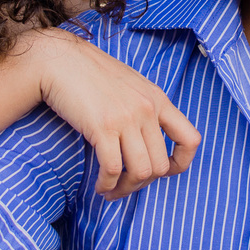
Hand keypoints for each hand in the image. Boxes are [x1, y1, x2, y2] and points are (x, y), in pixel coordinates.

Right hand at [30, 29, 200, 199]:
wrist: (59, 59)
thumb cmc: (89, 73)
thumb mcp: (129, 84)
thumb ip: (144, 108)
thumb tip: (147, 142)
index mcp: (157, 98)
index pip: (190, 139)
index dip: (181, 163)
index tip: (162, 172)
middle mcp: (147, 108)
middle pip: (160, 165)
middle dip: (143, 184)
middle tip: (125, 186)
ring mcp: (127, 117)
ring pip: (140, 172)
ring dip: (125, 189)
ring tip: (111, 190)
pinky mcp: (103, 126)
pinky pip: (113, 169)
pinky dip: (107, 184)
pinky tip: (100, 185)